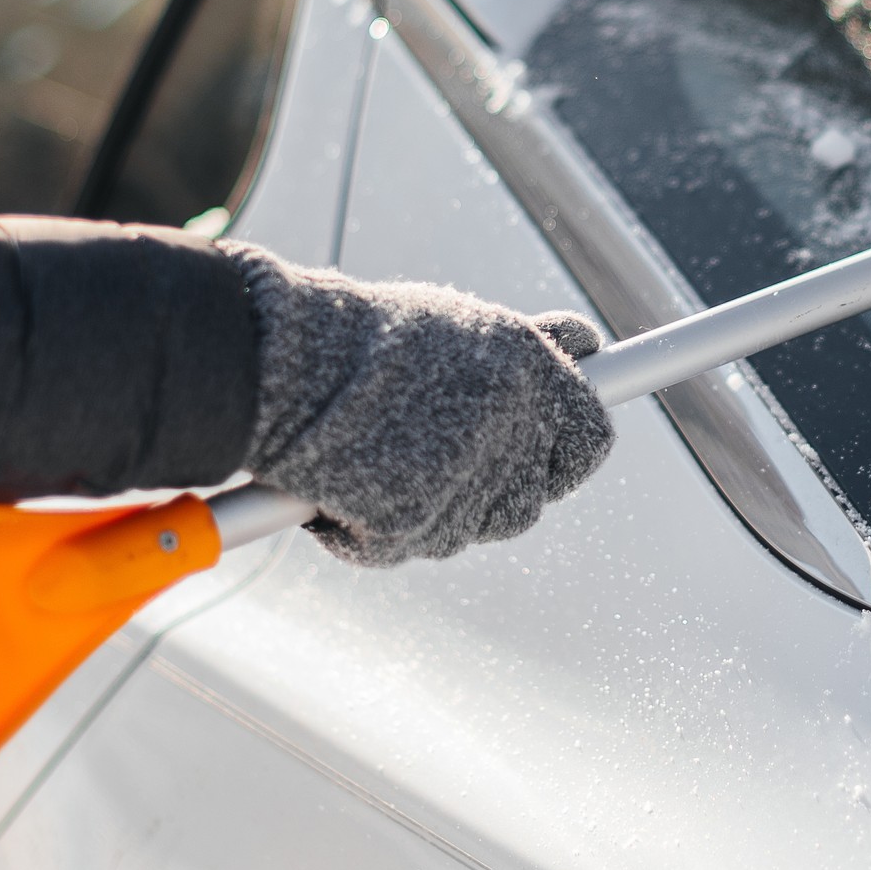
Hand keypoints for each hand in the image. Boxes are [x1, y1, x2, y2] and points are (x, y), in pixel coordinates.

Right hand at [223, 247, 614, 565]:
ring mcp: (466, 480)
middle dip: (494, 492)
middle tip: (440, 462)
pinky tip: (341, 486)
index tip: (545, 458)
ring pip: (470, 528)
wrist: (279, 362)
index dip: (567, 455)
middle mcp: (512, 426)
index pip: (591, 438)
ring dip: (437, 511)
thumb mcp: (459, 324)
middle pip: (530, 500)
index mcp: (531, 370)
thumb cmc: (361, 338)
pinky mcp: (415, 522)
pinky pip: (406, 545)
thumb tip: (584, 345)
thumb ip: (525, 350)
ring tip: (380, 461)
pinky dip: (371, 529)